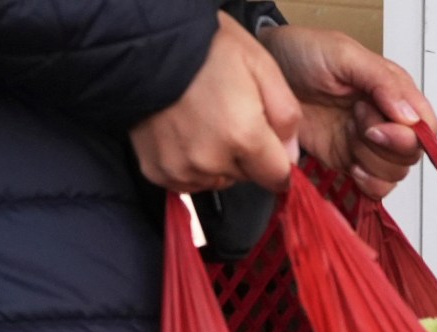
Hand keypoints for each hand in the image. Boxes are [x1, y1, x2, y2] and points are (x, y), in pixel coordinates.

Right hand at [129, 14, 300, 193]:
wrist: (145, 44)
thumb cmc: (207, 50)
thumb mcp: (262, 67)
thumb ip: (287, 116)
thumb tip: (291, 155)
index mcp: (243, 137)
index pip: (278, 177)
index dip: (277, 159)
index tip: (268, 141)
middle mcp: (210, 160)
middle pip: (247, 177)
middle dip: (247, 156)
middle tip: (229, 117)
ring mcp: (179, 167)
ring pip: (217, 180)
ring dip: (218, 162)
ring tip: (205, 123)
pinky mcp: (155, 170)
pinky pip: (186, 181)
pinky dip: (190, 165)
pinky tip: (185, 135)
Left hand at [258, 26, 436, 199]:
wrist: (262, 76)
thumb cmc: (300, 53)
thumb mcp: (344, 54)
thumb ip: (382, 82)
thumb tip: (410, 116)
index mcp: (394, 92)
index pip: (425, 126)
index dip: (409, 134)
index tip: (380, 126)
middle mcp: (385, 119)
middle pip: (411, 153)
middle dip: (385, 146)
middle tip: (357, 125)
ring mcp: (367, 143)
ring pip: (395, 173)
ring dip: (372, 163)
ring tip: (348, 139)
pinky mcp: (348, 161)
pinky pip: (375, 187)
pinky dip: (367, 184)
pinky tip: (350, 167)